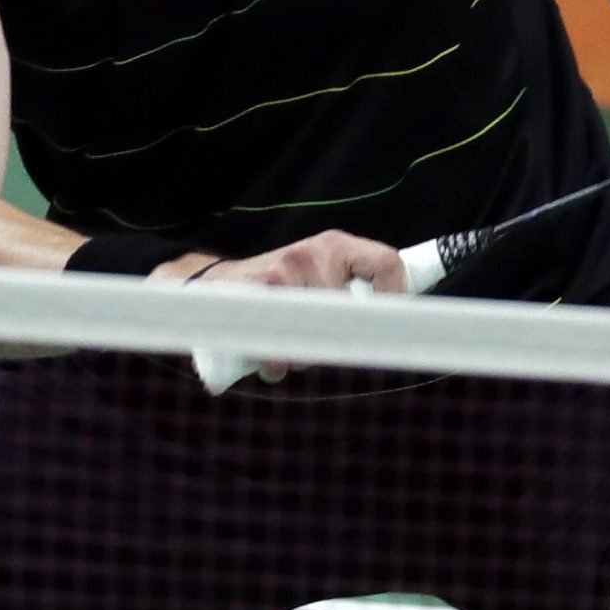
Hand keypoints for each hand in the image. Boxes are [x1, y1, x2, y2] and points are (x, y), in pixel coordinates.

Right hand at [162, 231, 406, 389]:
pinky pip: (284, 342)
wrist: (213, 286)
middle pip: (352, 311)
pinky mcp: (260, 293)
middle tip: (322, 351)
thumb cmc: (278, 293)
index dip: (396, 297)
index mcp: (336, 245)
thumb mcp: (315, 278)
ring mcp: (285, 270)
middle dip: (340, 342)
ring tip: (289, 355)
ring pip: (319, 331)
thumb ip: (348, 296)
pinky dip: (278, 363)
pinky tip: (270, 364)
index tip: (387, 326)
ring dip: (305, 357)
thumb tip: (393, 331)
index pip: (388, 263)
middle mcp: (314, 251)